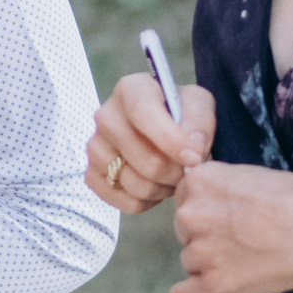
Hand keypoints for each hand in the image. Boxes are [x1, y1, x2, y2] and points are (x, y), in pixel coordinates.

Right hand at [90, 72, 217, 214]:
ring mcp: (96, 148)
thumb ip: (200, 121)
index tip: (194, 158)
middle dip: (176, 172)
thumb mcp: (198, 104)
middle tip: (189, 169)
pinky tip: (156, 185)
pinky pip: (127, 203)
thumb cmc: (180, 114)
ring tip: (173, 175)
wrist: (162, 132)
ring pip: (137, 185)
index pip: (143, 113)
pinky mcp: (92, 175)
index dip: (170, 140)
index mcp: (131, 90)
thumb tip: (193, 148)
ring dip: (164, 188)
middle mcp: (106, 116)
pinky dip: (149, 202)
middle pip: (144, 159)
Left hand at [166, 159, 292, 292]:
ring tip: (250, 257)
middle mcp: (190, 215)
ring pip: (191, 261)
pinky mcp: (215, 284)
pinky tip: (209, 287)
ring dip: (212, 262)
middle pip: (185, 231)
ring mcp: (201, 252)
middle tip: (246, 237)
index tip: (232, 214)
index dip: (210, 207)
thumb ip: (221, 189)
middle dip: (209, 235)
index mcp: (200, 182)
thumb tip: (208, 201)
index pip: (186, 199)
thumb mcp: (251, 175)